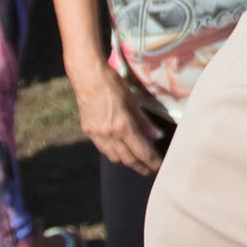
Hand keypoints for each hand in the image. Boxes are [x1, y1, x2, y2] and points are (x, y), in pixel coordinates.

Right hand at [74, 58, 167, 175]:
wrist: (87, 75)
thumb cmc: (112, 83)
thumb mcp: (132, 100)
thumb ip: (144, 121)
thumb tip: (157, 136)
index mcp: (122, 126)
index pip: (141, 151)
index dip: (152, 162)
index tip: (159, 167)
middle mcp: (108, 134)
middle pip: (128, 159)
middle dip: (141, 167)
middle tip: (150, 170)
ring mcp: (96, 134)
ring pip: (114, 157)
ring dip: (127, 162)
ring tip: (136, 161)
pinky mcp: (88, 131)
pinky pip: (103, 149)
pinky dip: (113, 153)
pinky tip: (119, 150)